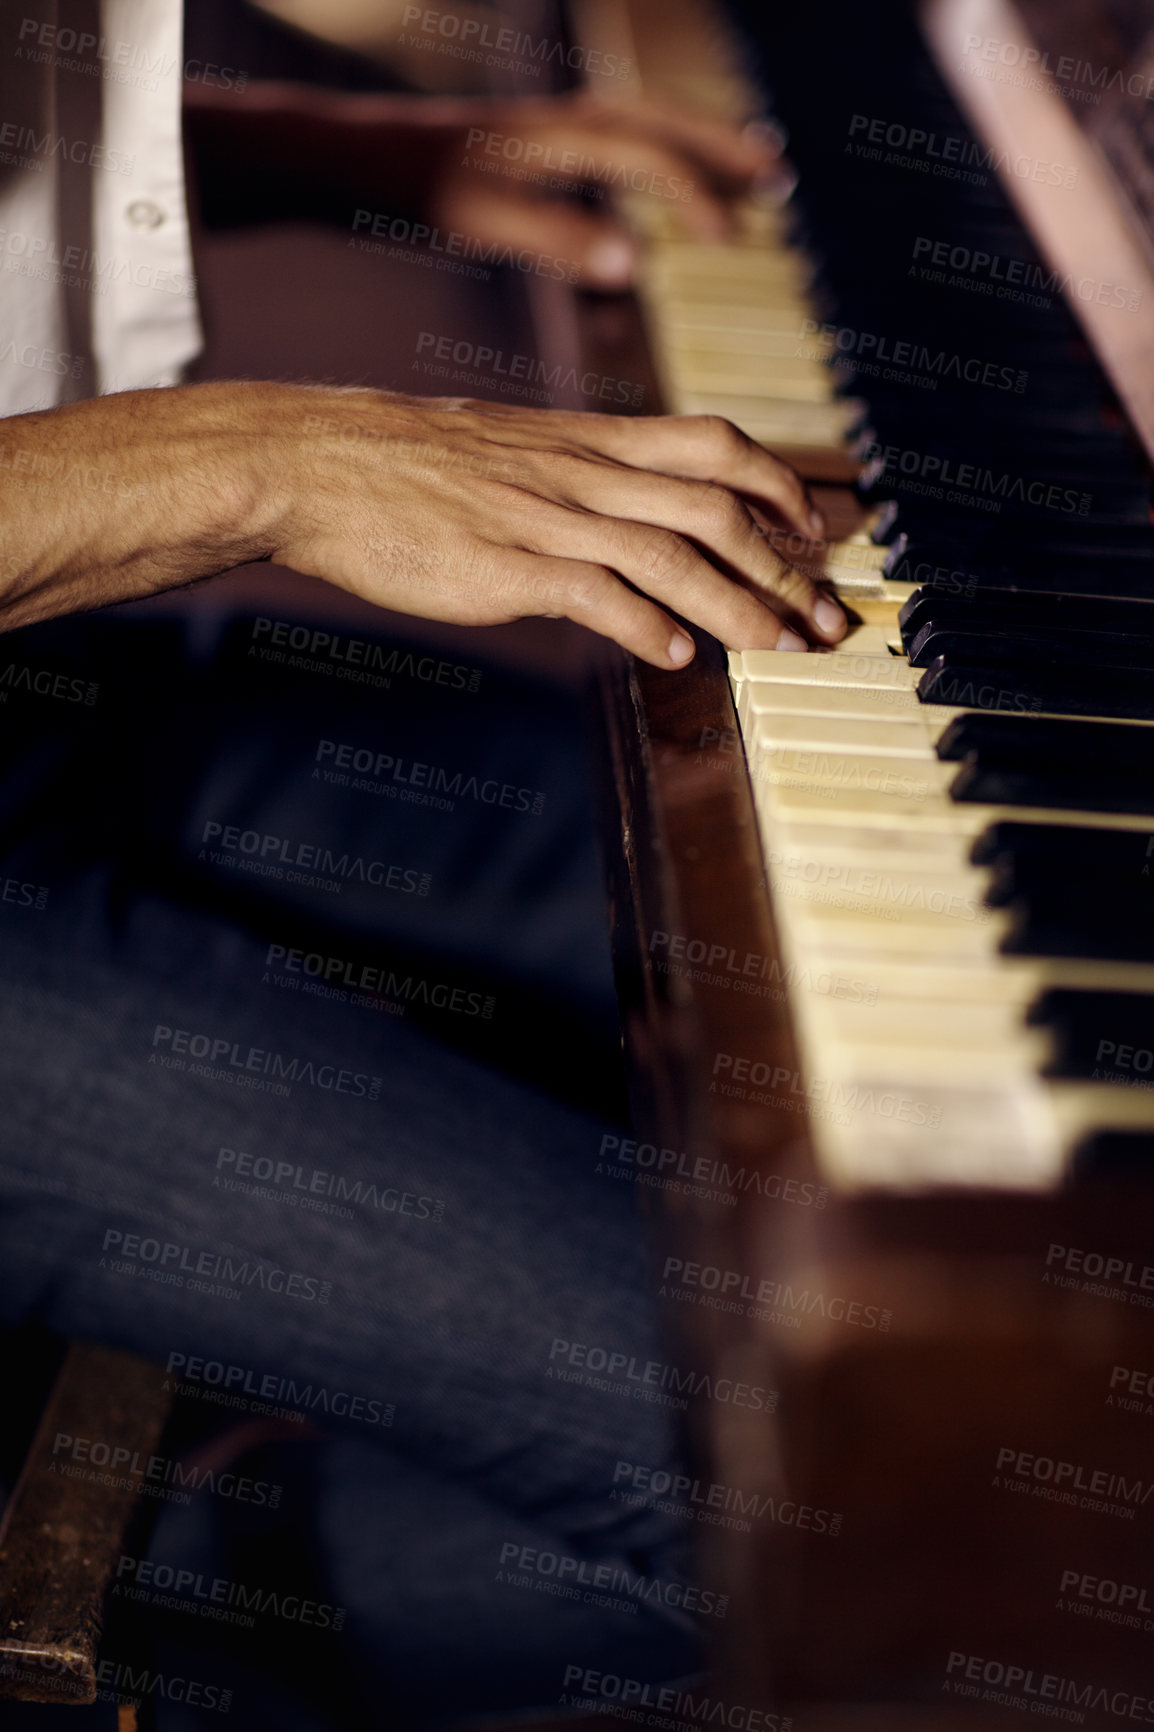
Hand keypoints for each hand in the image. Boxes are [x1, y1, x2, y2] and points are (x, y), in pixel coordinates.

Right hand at [272, 386, 845, 664]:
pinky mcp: (508, 566)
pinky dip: (649, 626)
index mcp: (586, 440)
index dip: (779, 486)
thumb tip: (620, 513)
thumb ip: (572, 475)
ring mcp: (547, 516)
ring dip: (741, 604)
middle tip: (826, 617)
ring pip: (675, 552)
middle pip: (717, 506)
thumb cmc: (403, 465)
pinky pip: (599, 593)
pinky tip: (679, 658)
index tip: (816, 530)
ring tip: (780, 647)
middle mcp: (581, 471)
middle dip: (786, 565)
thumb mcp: (506, 448)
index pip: (713, 446)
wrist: (318, 464)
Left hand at [426, 91, 789, 289]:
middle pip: (664, 124)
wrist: (347, 153)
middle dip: (723, 149)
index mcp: (560, 134)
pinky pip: (613, 145)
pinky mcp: (529, 143)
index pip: (651, 159)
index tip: (733, 241)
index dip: (697, 198)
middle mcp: (562, 118)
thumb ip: (556, 241)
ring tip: (744, 172)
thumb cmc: (409, 188)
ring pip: (643, 128)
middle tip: (780, 176)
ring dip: (695, 148)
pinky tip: (658, 192)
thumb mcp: (479, 219)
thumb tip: (636, 266)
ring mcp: (547, 127)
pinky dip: (651, 161)